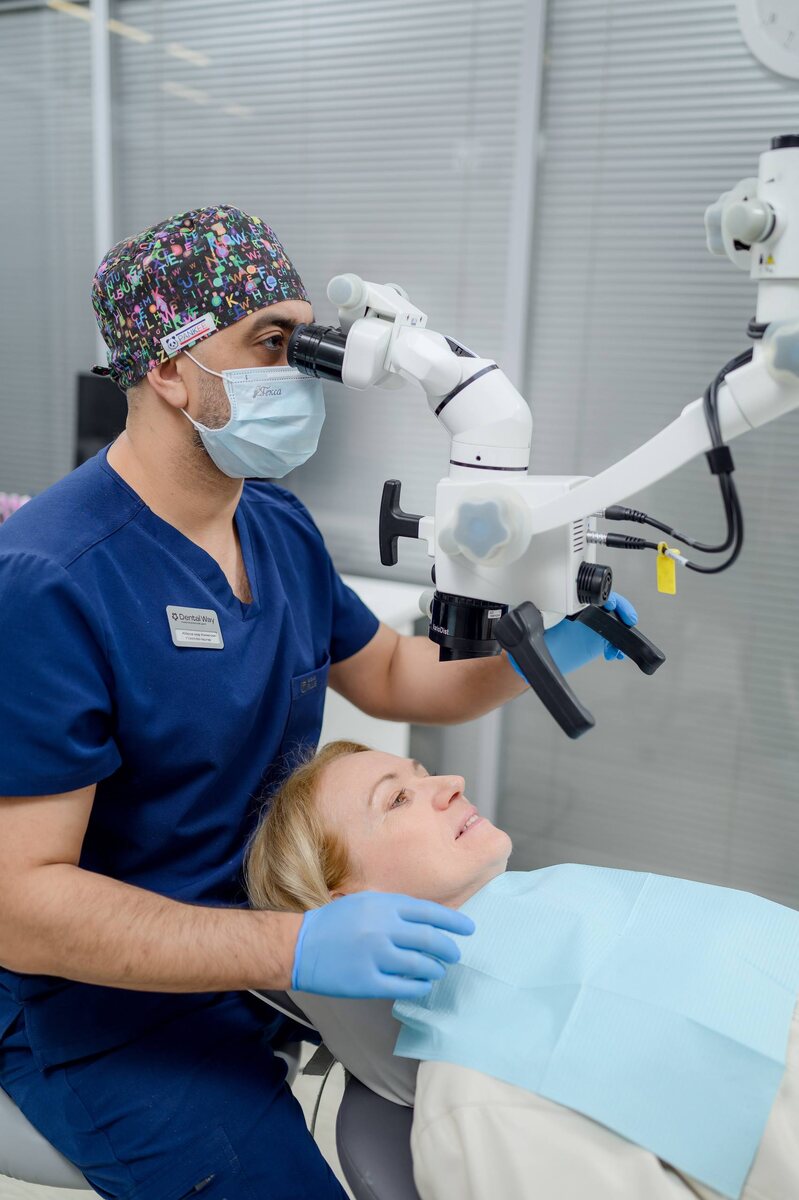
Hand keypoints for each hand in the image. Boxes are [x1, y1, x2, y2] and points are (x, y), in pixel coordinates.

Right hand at [291, 891, 475, 999]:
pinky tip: (424, 985)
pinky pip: (404, 986)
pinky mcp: (368, 982)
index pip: (429, 912)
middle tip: (455, 954)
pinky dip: (419, 986)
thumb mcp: (365, 903)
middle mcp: (383, 928)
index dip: (453, 922)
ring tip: (439, 970)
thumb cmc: (333, 923)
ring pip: (420, 964)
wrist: (299, 946)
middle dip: (448, 948)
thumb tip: (427, 922)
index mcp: (384, 905)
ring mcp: (376, 956)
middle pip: (429, 939)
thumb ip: (395, 909)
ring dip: (435, 968)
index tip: (469, 929)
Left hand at [509, 591, 638, 678]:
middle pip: (610, 604)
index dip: (608, 597)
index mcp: (570, 602)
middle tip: (628, 619)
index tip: (613, 605)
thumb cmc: (529, 636)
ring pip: (614, 621)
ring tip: (617, 645)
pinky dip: (617, 644)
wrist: (529, 658)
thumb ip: (540, 613)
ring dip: (622, 630)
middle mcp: (583, 611)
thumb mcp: (533, 621)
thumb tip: (540, 608)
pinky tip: (614, 653)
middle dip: (622, 610)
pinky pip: (612, 639)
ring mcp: (590, 625)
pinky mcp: (594, 640)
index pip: (593, 593)